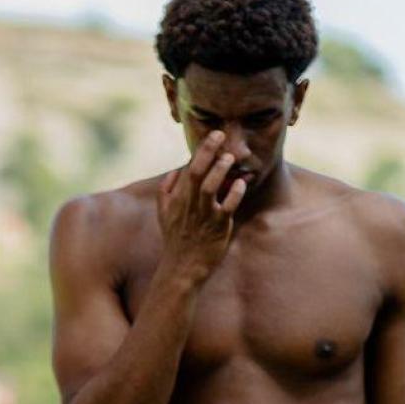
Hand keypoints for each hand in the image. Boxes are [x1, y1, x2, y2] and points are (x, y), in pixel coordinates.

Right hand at [157, 130, 247, 277]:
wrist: (181, 268)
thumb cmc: (176, 240)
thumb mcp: (164, 215)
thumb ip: (166, 191)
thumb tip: (175, 170)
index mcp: (177, 199)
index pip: (188, 168)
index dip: (202, 150)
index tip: (214, 135)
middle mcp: (188, 205)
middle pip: (196, 172)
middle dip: (208, 150)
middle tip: (221, 135)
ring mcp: (203, 216)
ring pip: (209, 187)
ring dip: (220, 169)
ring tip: (230, 158)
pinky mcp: (217, 227)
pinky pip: (227, 207)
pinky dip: (234, 194)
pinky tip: (240, 183)